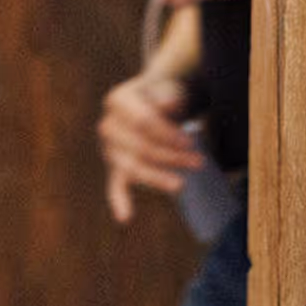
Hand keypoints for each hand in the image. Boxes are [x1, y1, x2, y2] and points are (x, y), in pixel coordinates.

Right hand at [99, 72, 204, 222]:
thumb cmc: (163, 95)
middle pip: (139, 147)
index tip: (190, 141)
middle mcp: (108, 124)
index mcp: (117, 100)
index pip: (142, 122)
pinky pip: (115, 183)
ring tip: (181, 185)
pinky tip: (124, 217)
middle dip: (170, 156)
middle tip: (198, 162)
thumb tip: (168, 104)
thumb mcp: (168, 87)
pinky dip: (119, 200)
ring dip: (157, 178)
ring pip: (132, 167)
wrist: (154, 101)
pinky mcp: (116, 165)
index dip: (167, 134)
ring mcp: (110, 147)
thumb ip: (167, 96)